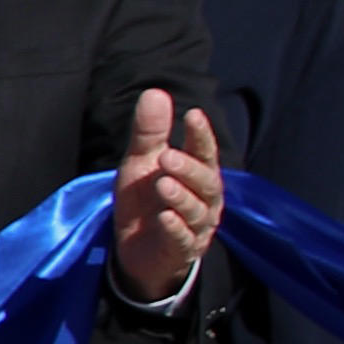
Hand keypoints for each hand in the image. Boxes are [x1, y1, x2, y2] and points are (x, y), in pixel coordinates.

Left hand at [110, 88, 220, 299]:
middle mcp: (204, 200)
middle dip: (189, 169)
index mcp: (197, 174)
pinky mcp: (181, 250)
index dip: (201, 135)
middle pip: (207, 182)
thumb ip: (149, 133)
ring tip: (162, 184)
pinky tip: (164, 218)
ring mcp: (196, 227)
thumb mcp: (140, 164)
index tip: (192, 114)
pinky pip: (182, 239)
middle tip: (167, 157)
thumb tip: (155, 92)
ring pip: (197, 211)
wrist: (136, 251)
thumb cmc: (145, 201)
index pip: (205, 152)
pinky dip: (175, 228)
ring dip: (181, 197)